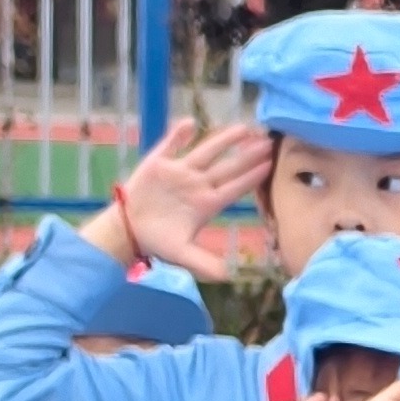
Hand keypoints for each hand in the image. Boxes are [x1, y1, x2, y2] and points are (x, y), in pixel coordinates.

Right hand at [95, 119, 271, 280]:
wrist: (129, 230)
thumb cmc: (158, 242)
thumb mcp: (182, 255)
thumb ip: (203, 264)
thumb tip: (228, 276)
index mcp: (206, 204)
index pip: (235, 188)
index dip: (252, 177)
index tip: (270, 164)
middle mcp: (198, 185)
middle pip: (228, 168)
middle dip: (248, 156)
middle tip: (269, 141)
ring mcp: (180, 172)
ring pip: (206, 152)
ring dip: (224, 140)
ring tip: (244, 128)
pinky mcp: (158, 163)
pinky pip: (171, 145)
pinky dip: (178, 134)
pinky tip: (190, 123)